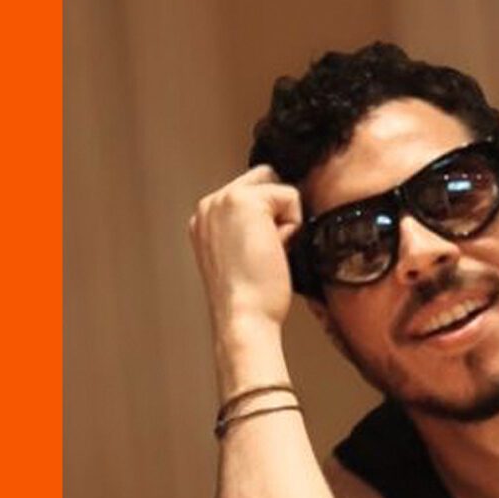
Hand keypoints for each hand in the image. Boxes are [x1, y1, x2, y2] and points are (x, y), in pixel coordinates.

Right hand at [188, 165, 302, 339]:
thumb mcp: (243, 258)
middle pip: (263, 179)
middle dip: (277, 211)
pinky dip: (292, 225)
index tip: (261, 254)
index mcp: (206, 220)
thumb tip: (282, 220)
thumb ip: (251, 231)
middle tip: (269, 252)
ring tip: (269, 253)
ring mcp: (224, 199)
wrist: (244, 318)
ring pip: (276, 186)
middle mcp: (210, 204)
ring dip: (284, 220)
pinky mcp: (245, 200)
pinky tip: (275, 251)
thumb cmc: (250, 301)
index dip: (269, 220)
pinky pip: (290, 196)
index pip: (250, 194)